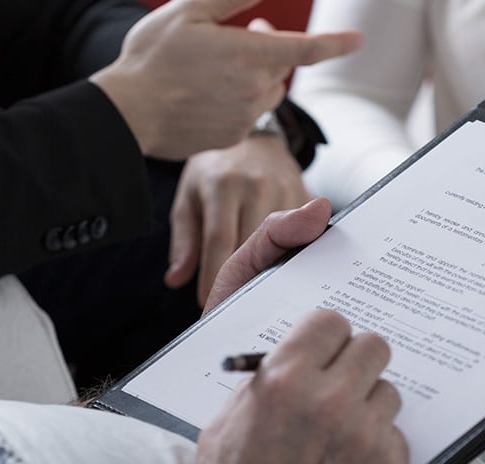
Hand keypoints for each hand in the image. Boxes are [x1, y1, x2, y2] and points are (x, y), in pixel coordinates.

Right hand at [90, 0, 361, 158]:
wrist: (128, 113)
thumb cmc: (152, 58)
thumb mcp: (188, 12)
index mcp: (250, 54)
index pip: (307, 48)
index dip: (336, 43)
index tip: (357, 40)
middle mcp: (255, 88)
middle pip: (280, 66)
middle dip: (268, 50)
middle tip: (238, 38)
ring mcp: (245, 116)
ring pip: (267, 92)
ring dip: (255, 77)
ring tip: (217, 69)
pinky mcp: (232, 136)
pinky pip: (247, 114)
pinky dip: (236, 101)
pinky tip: (205, 95)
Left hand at [165, 135, 311, 306]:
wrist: (255, 138)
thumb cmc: (216, 172)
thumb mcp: (190, 199)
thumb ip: (184, 241)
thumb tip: (176, 280)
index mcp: (222, 185)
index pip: (220, 241)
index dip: (214, 275)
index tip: (208, 304)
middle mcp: (256, 184)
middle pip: (253, 246)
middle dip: (242, 279)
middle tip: (232, 304)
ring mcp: (287, 188)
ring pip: (282, 244)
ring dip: (270, 270)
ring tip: (260, 291)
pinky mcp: (308, 195)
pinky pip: (303, 235)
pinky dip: (293, 254)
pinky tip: (286, 270)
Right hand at [194, 309, 407, 463]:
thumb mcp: (222, 431)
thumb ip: (259, 387)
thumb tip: (286, 361)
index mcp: (284, 383)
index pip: (330, 323)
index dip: (325, 337)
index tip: (322, 350)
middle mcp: (331, 403)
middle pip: (373, 347)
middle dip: (355, 363)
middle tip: (339, 383)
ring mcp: (365, 439)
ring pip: (388, 392)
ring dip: (368, 406)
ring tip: (340, 433)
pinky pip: (394, 436)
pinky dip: (376, 447)